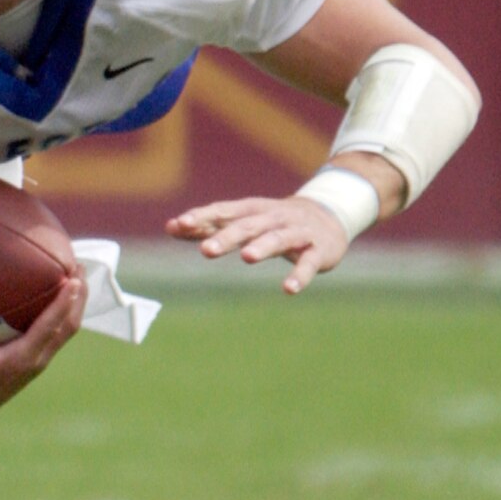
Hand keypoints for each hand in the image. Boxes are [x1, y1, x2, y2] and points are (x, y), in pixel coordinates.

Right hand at [0, 274, 83, 429]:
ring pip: (65, 331)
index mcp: (21, 359)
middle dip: (79, 298)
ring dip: (74, 305)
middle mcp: (35, 360)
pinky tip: (55, 299)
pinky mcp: (31, 361)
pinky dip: (61, 314)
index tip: (74, 279)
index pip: (51, 327)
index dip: (64, 303)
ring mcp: (36, 362)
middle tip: (79, 266)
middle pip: (69, 327)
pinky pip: (55, 334)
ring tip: (75, 276)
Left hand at [167, 193, 350, 294]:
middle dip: (227, 236)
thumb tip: (170, 227)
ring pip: (279, 238)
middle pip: (248, 225)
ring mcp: (298, 232)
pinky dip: (300, 275)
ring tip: (246, 257)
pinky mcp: (318, 250)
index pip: (225, 211)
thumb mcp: (244, 220)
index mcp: (253, 210)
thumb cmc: (274, 221)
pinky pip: (309, 263)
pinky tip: (288, 289)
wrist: (330, 215)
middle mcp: (275, 217)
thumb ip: (209, 225)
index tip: (179, 224)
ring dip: (262, 246)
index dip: (203, 216)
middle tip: (205, 250)